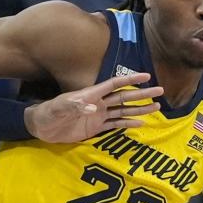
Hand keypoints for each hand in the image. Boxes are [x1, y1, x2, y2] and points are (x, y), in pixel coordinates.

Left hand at [25, 72, 162, 142]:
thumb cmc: (49, 113)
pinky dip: (128, 123)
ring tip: (156, 107)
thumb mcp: (59, 108)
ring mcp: (99, 115)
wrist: (42, 126)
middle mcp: (99, 102)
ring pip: (124, 110)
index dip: (131, 79)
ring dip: (139, 109)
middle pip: (125, 96)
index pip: (115, 84)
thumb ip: (74, 106)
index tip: (147, 75)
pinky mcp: (96, 127)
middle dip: (142, 94)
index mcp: (91, 94)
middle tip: (160, 91)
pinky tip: (141, 123)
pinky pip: (116, 124)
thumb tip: (93, 107)